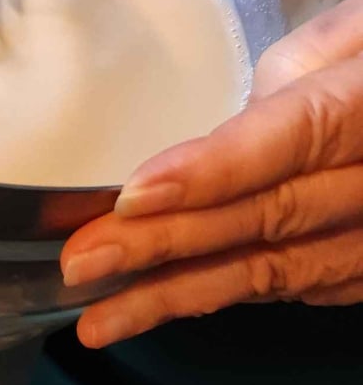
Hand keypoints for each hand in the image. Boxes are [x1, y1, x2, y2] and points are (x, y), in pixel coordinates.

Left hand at [59, 0, 362, 347]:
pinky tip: (159, 305)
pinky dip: (225, 293)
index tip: (134, 197)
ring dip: (180, 296)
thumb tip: (234, 115)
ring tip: (98, 320)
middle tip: (81, 264)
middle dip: (167, 244)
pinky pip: (298, 284)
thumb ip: (302, 64)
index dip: (213, 171)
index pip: (293, 138)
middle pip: (270, 215)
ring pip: (278, 269)